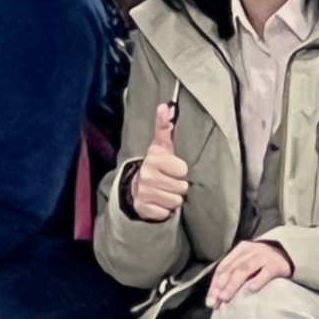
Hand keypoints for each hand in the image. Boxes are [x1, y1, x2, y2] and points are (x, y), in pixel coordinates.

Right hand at [125, 101, 190, 222]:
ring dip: (173, 198)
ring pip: (175, 201)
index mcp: (153, 158)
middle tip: (170, 182)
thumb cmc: (157, 165)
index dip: (181, 170)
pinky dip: (165, 210)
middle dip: (179, 186)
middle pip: (181, 187)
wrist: (136, 187)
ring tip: (165, 192)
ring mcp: (144, 192)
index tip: (174, 168)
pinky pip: (166, 212)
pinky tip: (159, 202)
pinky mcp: (143, 207)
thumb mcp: (161, 146)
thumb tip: (167, 105)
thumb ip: (165, 126)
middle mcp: (146, 175)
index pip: (182, 168)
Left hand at [206, 238, 293, 308]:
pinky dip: (256, 281)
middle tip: (215, 302)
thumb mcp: (249, 262)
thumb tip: (218, 296)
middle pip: (231, 269)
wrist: (291, 253)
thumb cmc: (265, 262)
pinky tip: (249, 291)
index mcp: (240, 249)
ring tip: (225, 298)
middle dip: (220, 287)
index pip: (223, 267)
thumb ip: (235, 274)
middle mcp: (250, 251)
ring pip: (244, 270)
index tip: (210, 301)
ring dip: (233, 285)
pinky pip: (265, 273)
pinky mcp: (276, 264)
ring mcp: (264, 256)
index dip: (215, 284)